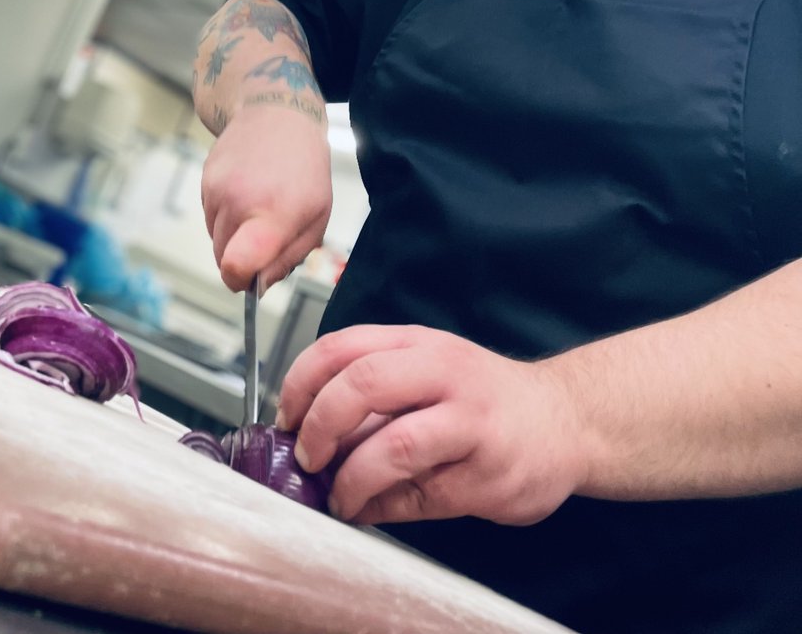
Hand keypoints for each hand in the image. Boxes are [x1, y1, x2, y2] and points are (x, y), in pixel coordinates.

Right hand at [200, 105, 331, 291]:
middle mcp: (238, 201)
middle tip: (267, 237)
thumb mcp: (316, 219)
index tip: (251, 280)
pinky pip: (209, 217)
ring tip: (258, 207)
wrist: (277, 115)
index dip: (239, 281)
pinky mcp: (204, 180)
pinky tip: (245, 193)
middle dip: (242, 260)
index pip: (237, 265)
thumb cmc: (304, 170)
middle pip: (222, 259)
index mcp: (273, 214)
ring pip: (214, 239)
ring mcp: (217, 189)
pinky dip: (225, 216)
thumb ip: (287, 258)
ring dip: (233, 237)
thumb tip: (258, 286)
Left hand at [275, 325, 587, 525]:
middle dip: (319, 427)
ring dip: (350, 479)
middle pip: (362, 385)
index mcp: (418, 342)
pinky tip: (370, 510)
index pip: (341, 346)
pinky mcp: (488, 475)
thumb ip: (370, 388)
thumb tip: (303, 429)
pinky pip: (420, 497)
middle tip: (306, 458)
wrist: (566, 420)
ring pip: (394, 446)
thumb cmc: (481, 394)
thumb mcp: (425, 369)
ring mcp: (471, 424)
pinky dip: (383, 509)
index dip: (300, 383)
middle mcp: (444, 373)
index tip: (285, 417)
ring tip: (338, 497)